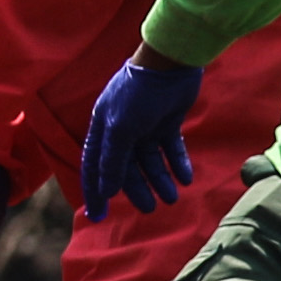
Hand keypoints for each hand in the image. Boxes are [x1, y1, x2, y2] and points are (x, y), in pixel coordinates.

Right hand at [78, 51, 203, 218]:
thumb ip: (113, 161)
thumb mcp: (121, 129)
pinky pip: (171, 149)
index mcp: (102, 129)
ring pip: (151, 161)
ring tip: (172, 198)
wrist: (170, 62)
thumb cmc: (139, 93)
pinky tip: (186, 178)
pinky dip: (178, 164)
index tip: (98, 217)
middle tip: (150, 208)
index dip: (95, 192)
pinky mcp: (167, 121)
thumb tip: (106, 191)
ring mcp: (145, 125)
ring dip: (161, 180)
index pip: (94, 167)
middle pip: (126, 168)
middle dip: (137, 189)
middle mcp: (121, 129)